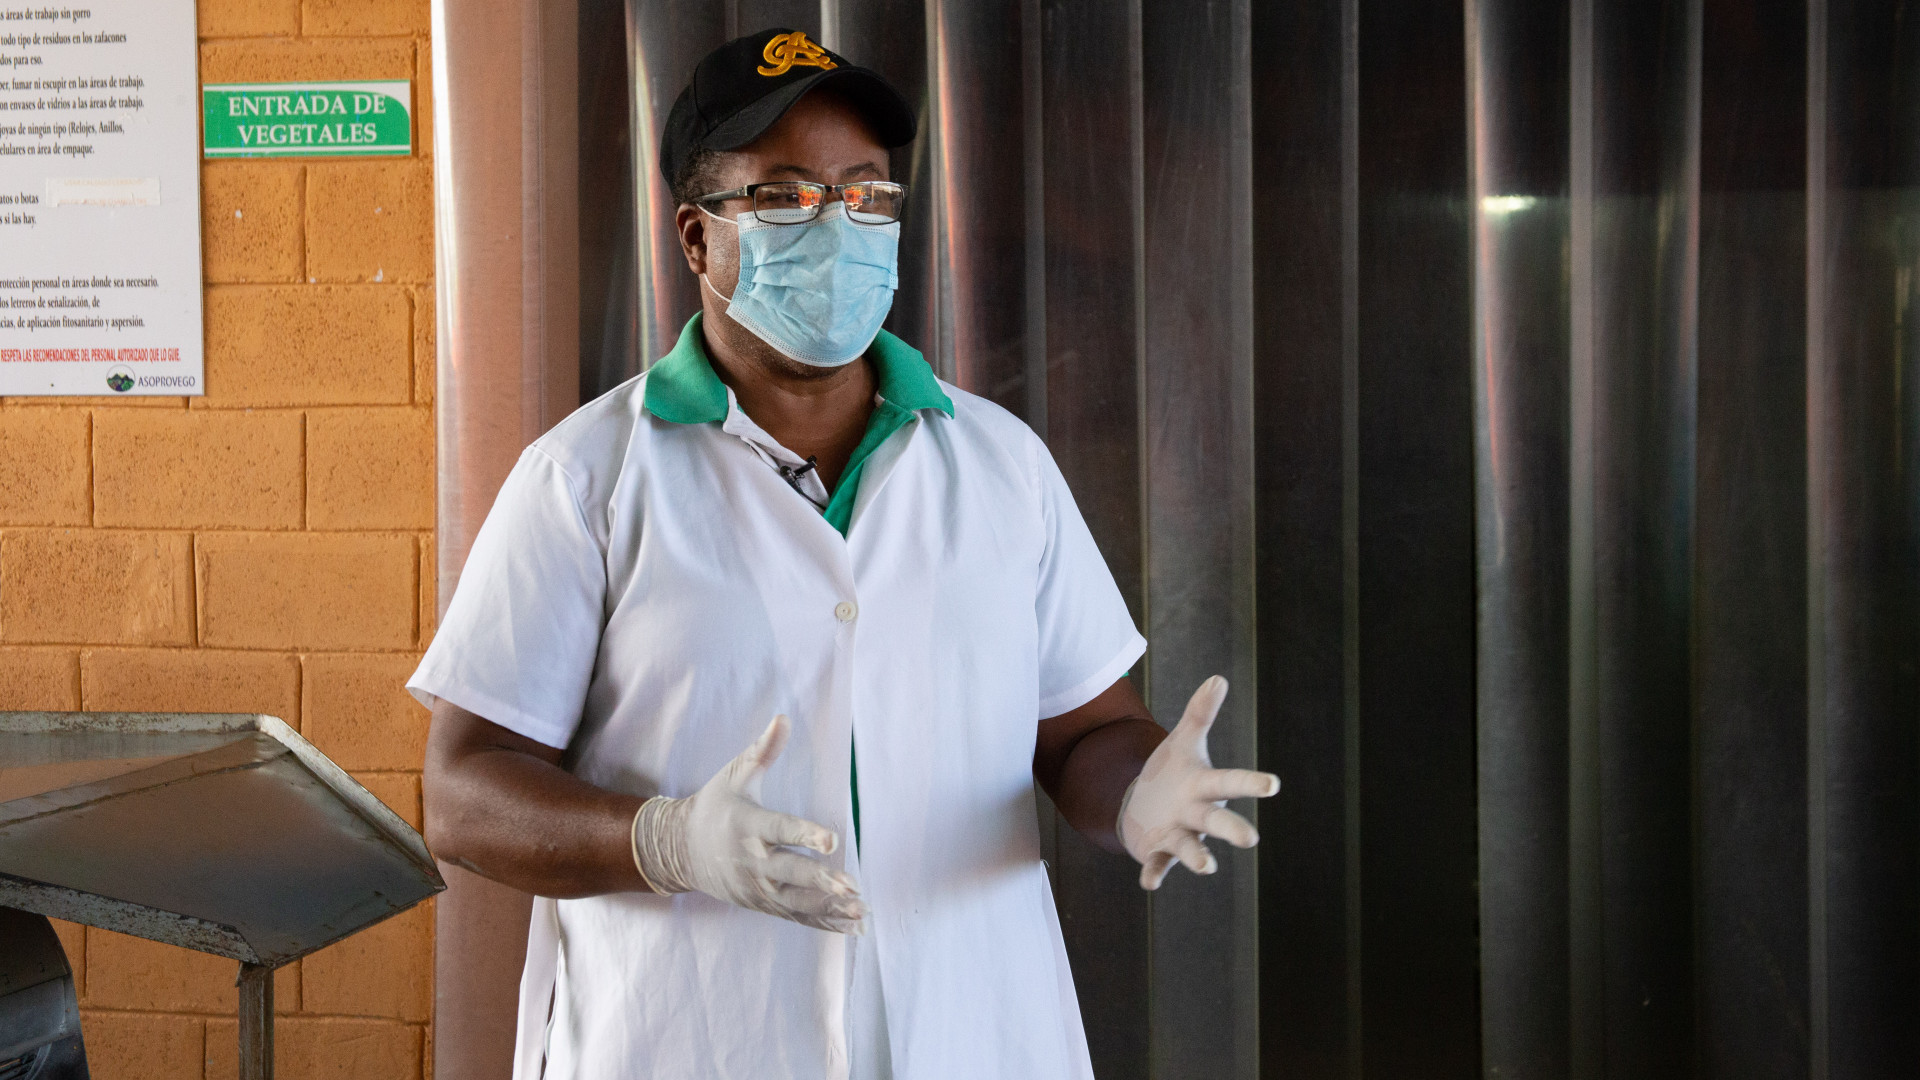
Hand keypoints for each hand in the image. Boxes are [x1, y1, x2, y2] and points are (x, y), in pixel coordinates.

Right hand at [631, 715, 867, 932]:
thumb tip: (783, 718)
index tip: (833, 840)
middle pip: (791, 873)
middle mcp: (753, 861)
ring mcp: (757, 888)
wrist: (680, 850)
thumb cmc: (714, 806)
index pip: (781, 830)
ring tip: (861, 910)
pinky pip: (796, 917)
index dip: (806, 835)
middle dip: (821, 881)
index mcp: (748, 825)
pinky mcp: (763, 905)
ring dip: (830, 908)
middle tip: (852, 886)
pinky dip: (824, 923)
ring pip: (796, 902)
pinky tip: (853, 927)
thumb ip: (762, 751)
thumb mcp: (734, 775)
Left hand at [1119, 676, 1279, 889]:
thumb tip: (1218, 678)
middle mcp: (1197, 814)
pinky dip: (1154, 873)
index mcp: (1205, 786)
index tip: (1273, 784)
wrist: (1146, 809)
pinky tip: (1149, 883)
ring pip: (1191, 847)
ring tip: (1207, 867)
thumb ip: (1200, 713)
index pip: (1231, 782)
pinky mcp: (1157, 851)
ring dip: (1198, 857)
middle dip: (1232, 828)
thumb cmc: (1173, 774)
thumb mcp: (1183, 741)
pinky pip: (1157, 864)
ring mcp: (1178, 835)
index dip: (1250, 783)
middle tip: (1251, 839)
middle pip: (1217, 820)